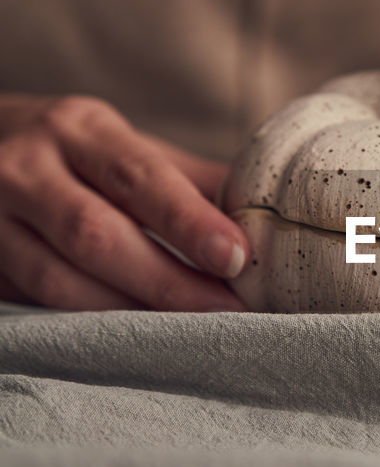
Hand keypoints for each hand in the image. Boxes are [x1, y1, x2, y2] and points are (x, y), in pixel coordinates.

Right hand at [0, 94, 248, 310]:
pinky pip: (35, 303)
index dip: (188, 221)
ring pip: (59, 280)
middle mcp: (27, 168)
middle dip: (166, 280)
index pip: (138, 176)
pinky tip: (131, 337)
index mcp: (78, 130)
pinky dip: (88, 324)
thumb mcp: (122, 146)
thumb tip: (265, 213)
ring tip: (187, 332)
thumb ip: (189, 180)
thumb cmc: (68, 154)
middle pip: (96, 234)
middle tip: (225, 310)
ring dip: (128, 313)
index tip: (235, 256)